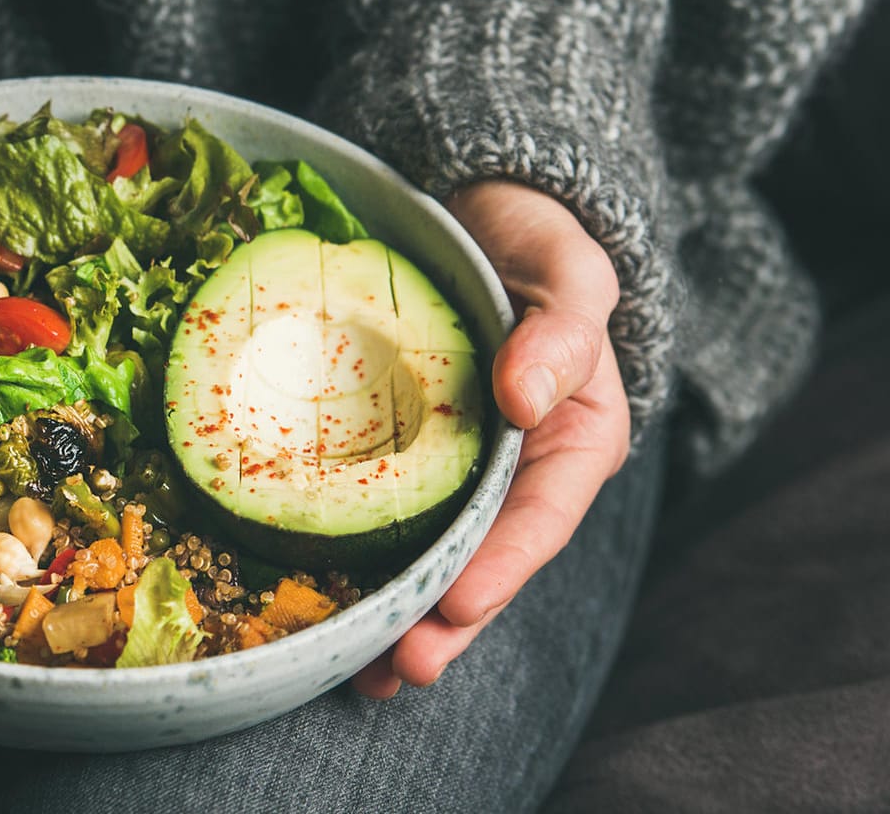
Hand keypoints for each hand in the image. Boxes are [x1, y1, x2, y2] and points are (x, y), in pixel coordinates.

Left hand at [352, 181, 630, 697]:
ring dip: (398, 618)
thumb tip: (525, 395)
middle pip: (483, 562)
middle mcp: (515, 472)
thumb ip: (562, 332)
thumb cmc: (536, 244)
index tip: (459, 603)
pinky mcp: (400, 458)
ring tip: (360, 673)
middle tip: (398, 668)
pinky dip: (354, 565)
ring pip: (432, 558)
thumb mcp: (568, 272)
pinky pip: (379, 517)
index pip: (541, 518)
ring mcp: (456, 471)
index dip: (502, 567)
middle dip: (443, 622)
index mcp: (571, 442)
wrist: (482, 215)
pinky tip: (318, 607)